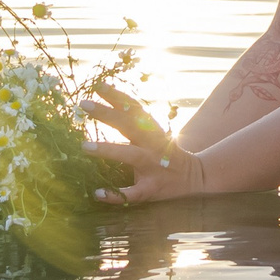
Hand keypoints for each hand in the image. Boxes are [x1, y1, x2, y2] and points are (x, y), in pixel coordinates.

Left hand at [83, 83, 209, 205]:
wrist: (195, 178)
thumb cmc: (166, 154)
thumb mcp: (154, 134)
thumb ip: (134, 125)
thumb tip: (105, 109)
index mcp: (153, 131)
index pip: (134, 108)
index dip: (117, 95)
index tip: (98, 85)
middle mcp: (153, 145)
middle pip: (130, 125)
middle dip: (107, 114)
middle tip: (83, 104)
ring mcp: (153, 167)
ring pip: (131, 155)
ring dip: (108, 150)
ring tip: (84, 146)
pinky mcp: (151, 189)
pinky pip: (132, 193)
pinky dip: (115, 194)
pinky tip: (97, 193)